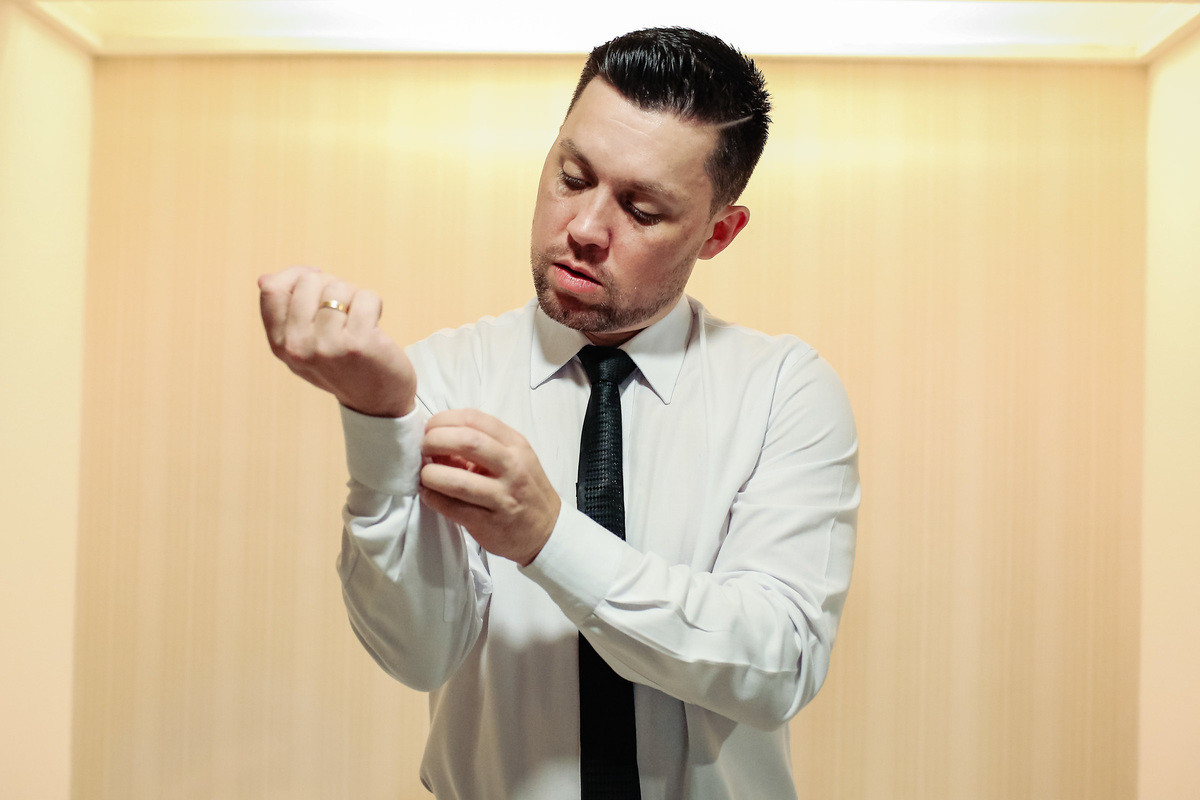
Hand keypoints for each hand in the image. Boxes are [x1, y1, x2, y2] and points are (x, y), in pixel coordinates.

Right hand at [258, 266, 415, 416]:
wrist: (377, 401)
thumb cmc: (343, 366)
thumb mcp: (304, 345)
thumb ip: (285, 314)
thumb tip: (264, 279)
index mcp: (280, 344)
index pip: (273, 290)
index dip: (296, 275)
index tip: (318, 279)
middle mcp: (298, 346)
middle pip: (308, 282)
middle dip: (332, 285)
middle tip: (346, 307)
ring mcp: (327, 346)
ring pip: (338, 288)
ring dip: (355, 296)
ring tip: (359, 319)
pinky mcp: (358, 344)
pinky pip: (365, 297)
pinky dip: (374, 303)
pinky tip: (375, 323)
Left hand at [419, 409, 560, 565]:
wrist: (547, 530)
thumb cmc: (524, 489)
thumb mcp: (512, 458)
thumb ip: (481, 446)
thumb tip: (438, 439)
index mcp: (515, 445)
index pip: (474, 419)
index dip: (444, 420)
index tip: (430, 428)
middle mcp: (512, 467)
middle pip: (467, 442)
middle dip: (435, 441)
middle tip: (423, 449)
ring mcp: (503, 496)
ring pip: (458, 480)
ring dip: (431, 474)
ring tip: (425, 475)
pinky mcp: (490, 523)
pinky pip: (454, 509)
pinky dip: (434, 499)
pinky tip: (429, 494)